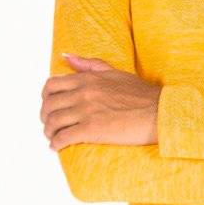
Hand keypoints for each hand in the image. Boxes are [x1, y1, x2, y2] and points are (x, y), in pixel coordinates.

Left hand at [41, 55, 161, 148]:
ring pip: (53, 121)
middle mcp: (83, 93)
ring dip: (49, 132)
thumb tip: (67, 57)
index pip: (52, 85)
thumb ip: (90, 64)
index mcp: (87, 79)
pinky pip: (64, 137)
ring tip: (53, 138)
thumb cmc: (142, 95)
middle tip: (49, 125)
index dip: (46, 98)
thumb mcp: (114, 72)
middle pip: (49, 105)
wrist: (158, 112)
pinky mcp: (92, 129)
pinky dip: (56, 143)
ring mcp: (86, 111)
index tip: (49, 107)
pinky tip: (57, 147)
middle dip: (45, 117)